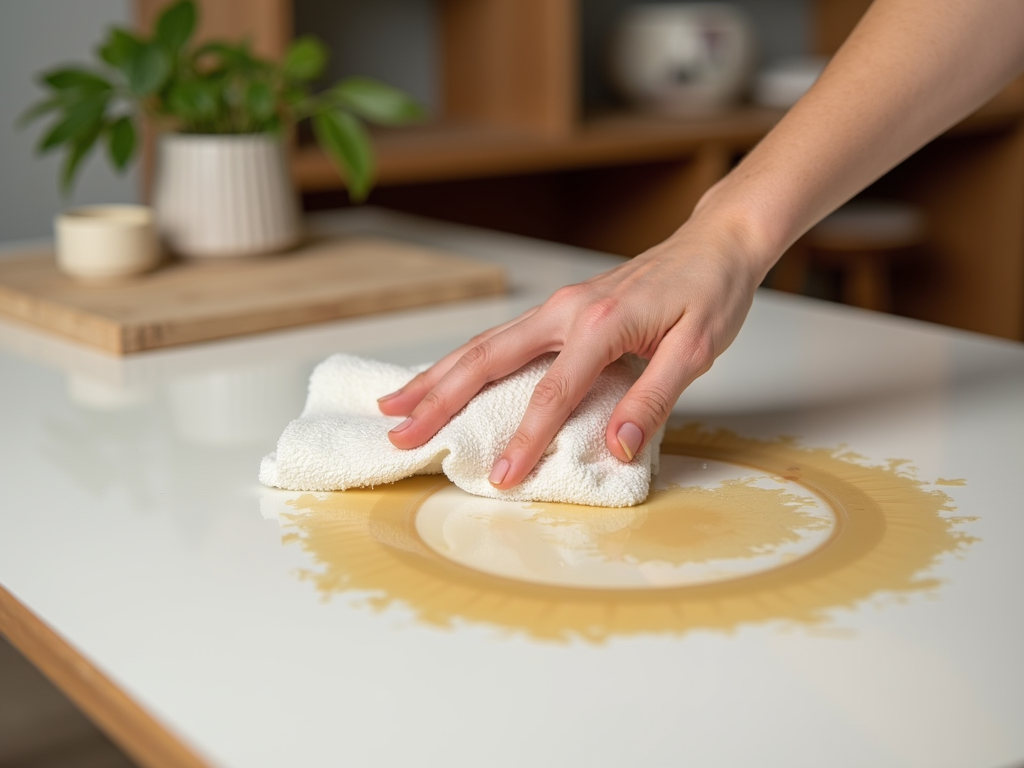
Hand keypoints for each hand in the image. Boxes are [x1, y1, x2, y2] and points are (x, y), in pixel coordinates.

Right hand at [377, 215, 768, 489]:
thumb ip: (653, 400)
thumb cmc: (711, 293)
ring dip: (438, 375)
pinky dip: (466, 360)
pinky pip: (501, 337)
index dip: (523, 438)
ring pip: (483, 343)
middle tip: (400, 432)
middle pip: (487, 358)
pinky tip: (449, 377)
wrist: (716, 242)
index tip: (500, 476)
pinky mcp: (561, 309)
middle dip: (438, 398)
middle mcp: (567, 310)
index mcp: (600, 323)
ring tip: (397, 404)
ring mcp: (559, 306)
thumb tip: (617, 449)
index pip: (551, 392)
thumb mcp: (696, 351)